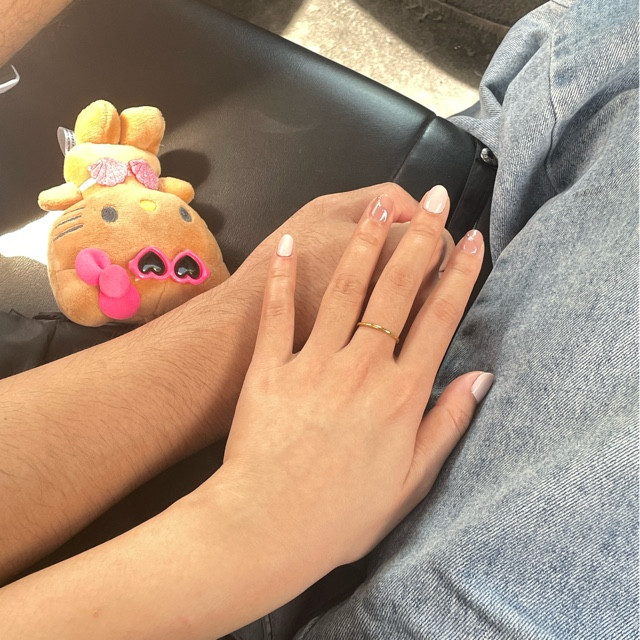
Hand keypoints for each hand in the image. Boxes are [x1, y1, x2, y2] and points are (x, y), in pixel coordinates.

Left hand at [222, 186, 492, 581]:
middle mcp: (364, 367)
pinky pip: (279, 313)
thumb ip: (447, 424)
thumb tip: (480, 380)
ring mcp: (315, 363)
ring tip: (381, 202)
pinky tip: (293, 244)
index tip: (472, 241)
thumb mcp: (410, 481)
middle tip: (438, 200)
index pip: (441, 319)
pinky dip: (285, 278)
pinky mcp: (271, 367)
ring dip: (366, 242)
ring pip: (347, 289)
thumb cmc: (342, 514)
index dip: (459, 275)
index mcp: (403, 394)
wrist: (267, 529)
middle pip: (399, 289)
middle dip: (422, 239)